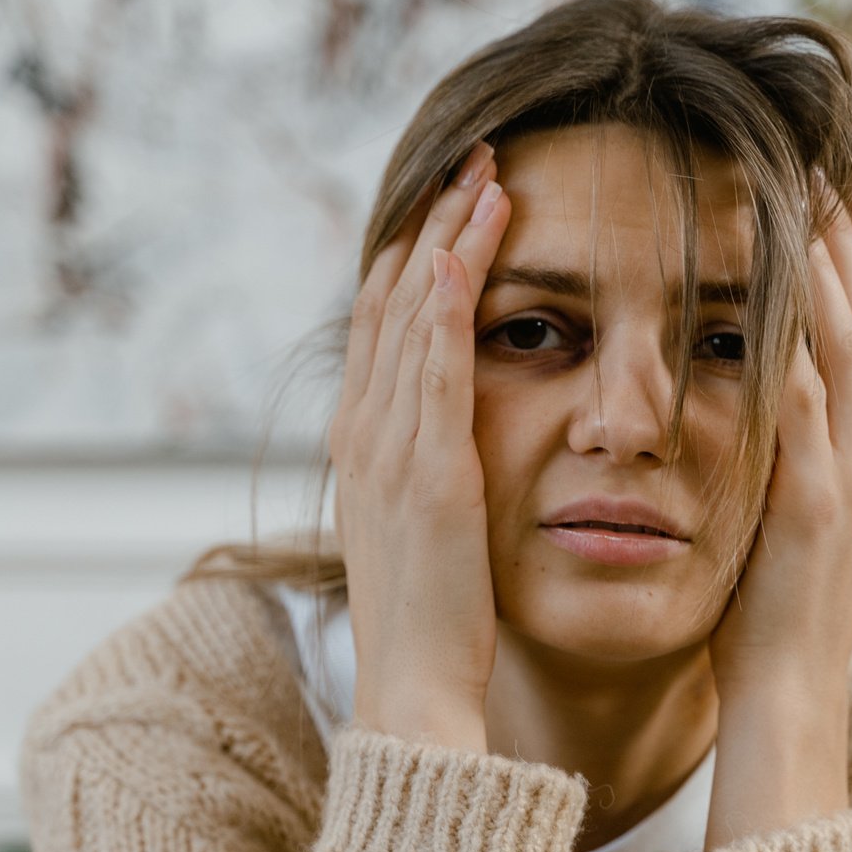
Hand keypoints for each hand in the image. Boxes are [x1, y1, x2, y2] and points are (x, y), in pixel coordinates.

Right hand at [328, 140, 511, 745]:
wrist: (413, 692)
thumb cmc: (431, 624)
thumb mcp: (421, 534)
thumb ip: (425, 475)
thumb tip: (448, 443)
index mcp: (365, 445)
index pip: (385, 326)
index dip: (416, 256)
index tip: (453, 204)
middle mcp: (364, 434)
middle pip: (393, 301)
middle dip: (434, 223)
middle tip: (473, 159)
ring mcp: (389, 449)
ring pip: (413, 317)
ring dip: (449, 239)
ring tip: (486, 174)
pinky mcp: (427, 472)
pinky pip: (434, 368)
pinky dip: (448, 304)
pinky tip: (467, 249)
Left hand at [707, 186, 851, 720]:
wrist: (788, 690)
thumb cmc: (777, 606)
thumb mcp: (798, 512)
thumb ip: (799, 450)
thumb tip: (773, 398)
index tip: (829, 200)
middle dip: (844, 242)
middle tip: (818, 170)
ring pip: (847, 344)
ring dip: (824, 268)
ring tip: (801, 198)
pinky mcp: (814, 499)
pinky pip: (802, 401)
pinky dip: (790, 339)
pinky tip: (770, 288)